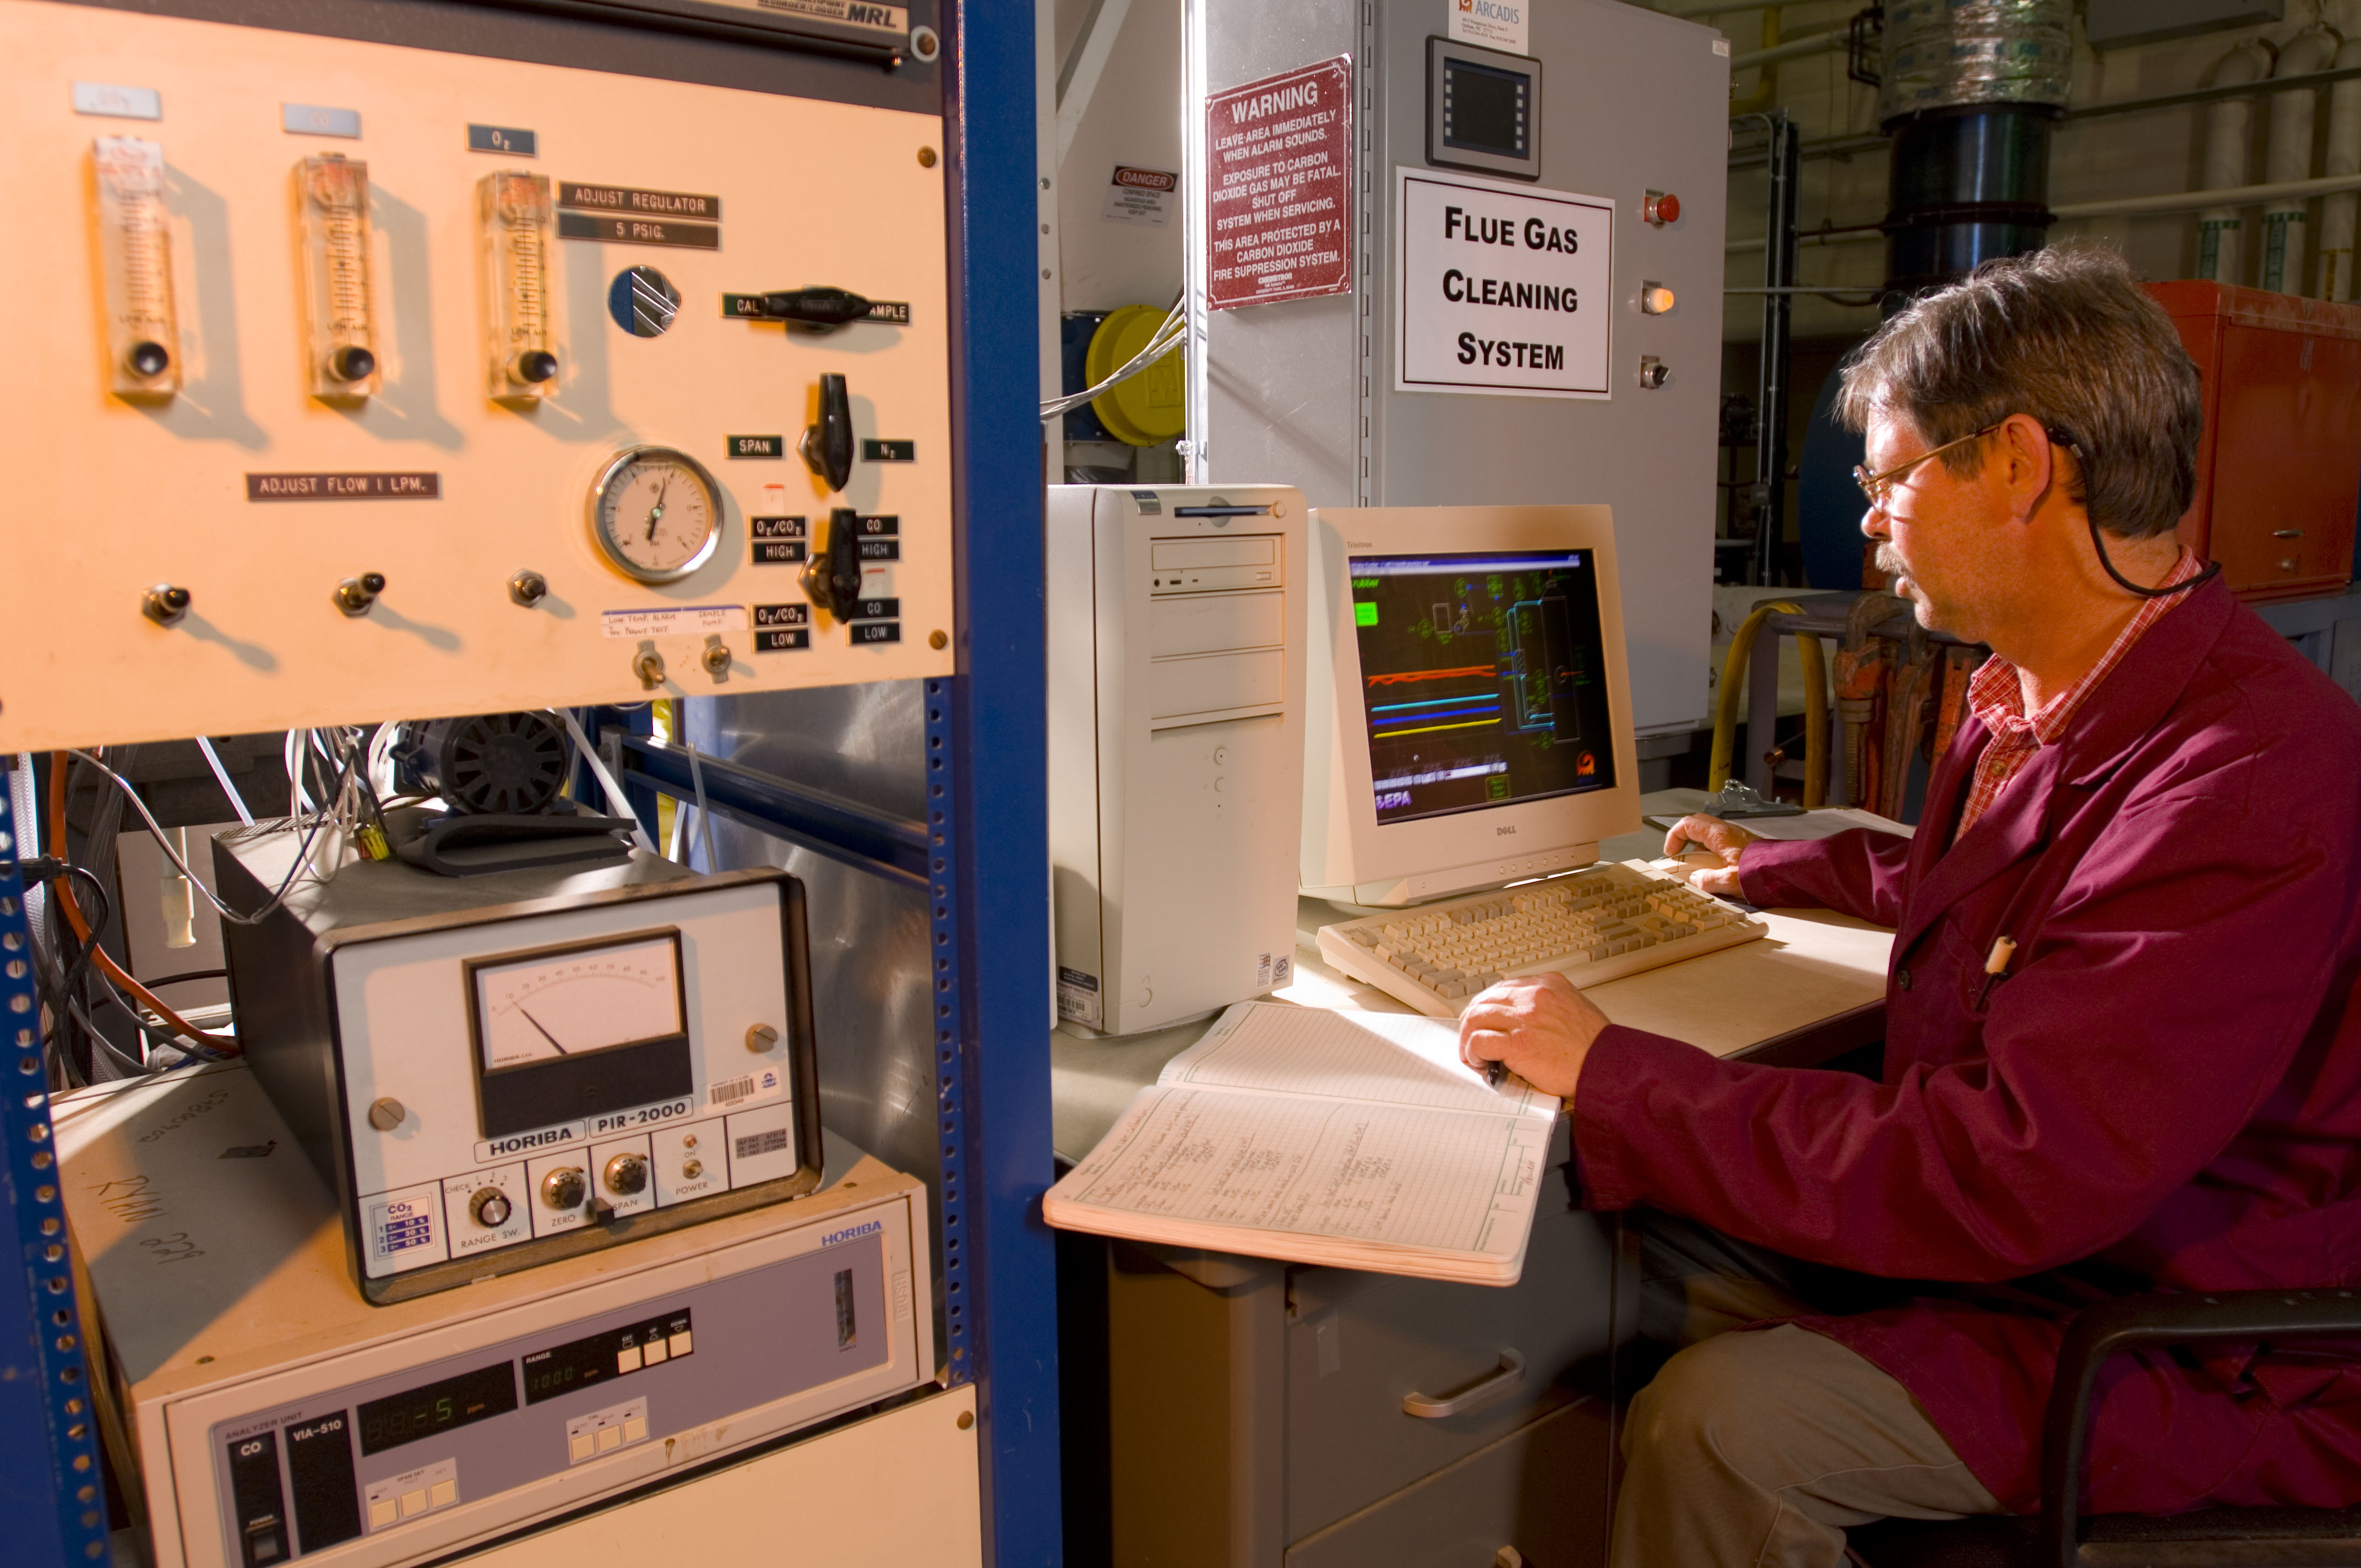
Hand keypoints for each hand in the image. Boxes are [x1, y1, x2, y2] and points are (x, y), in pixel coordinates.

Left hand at [1458, 973, 1610, 1100]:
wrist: (1608, 1067)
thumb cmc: (1596, 1046)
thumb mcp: (1576, 1008)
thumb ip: (1549, 1006)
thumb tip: (1525, 1019)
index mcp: (1548, 984)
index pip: (1503, 987)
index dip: (1489, 1005)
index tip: (1485, 1019)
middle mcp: (1534, 996)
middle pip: (1485, 999)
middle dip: (1473, 1020)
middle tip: (1471, 1037)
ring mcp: (1525, 1018)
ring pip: (1476, 1017)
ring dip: (1468, 1036)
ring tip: (1472, 1053)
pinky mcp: (1518, 1044)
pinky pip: (1480, 1041)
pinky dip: (1473, 1051)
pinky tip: (1479, 1061)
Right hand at [1661, 812, 1757, 897]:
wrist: (1788, 870)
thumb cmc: (1762, 872)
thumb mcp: (1729, 881)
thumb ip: (1708, 880)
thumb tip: (1696, 879)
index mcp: (1720, 835)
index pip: (1688, 824)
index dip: (1674, 836)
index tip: (1671, 852)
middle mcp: (1728, 831)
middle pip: (1698, 824)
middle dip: (1685, 838)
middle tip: (1681, 855)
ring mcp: (1737, 836)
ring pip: (1710, 834)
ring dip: (1700, 847)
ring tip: (1701, 867)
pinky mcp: (1745, 844)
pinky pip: (1723, 842)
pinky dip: (1714, 852)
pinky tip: (1718, 869)